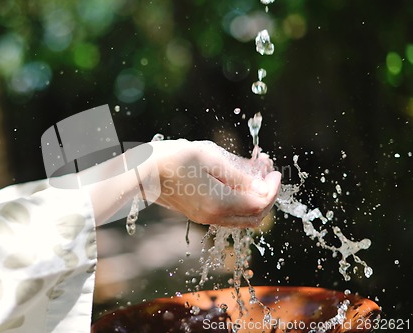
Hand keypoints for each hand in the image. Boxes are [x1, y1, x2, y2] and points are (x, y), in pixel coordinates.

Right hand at [150, 140, 280, 226]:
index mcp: (218, 202)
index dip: (272, 187)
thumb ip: (238, 173)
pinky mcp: (199, 214)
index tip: (273, 169)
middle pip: (254, 217)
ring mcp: (205, 217)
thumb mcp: (209, 157)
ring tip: (255, 172)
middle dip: (267, 195)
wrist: (142, 172)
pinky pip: (229, 214)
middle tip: (268, 171)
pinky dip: (240, 200)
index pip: (259, 202)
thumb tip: (262, 184)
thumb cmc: (173, 158)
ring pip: (242, 218)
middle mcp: (213, 216)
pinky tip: (237, 179)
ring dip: (255, 198)